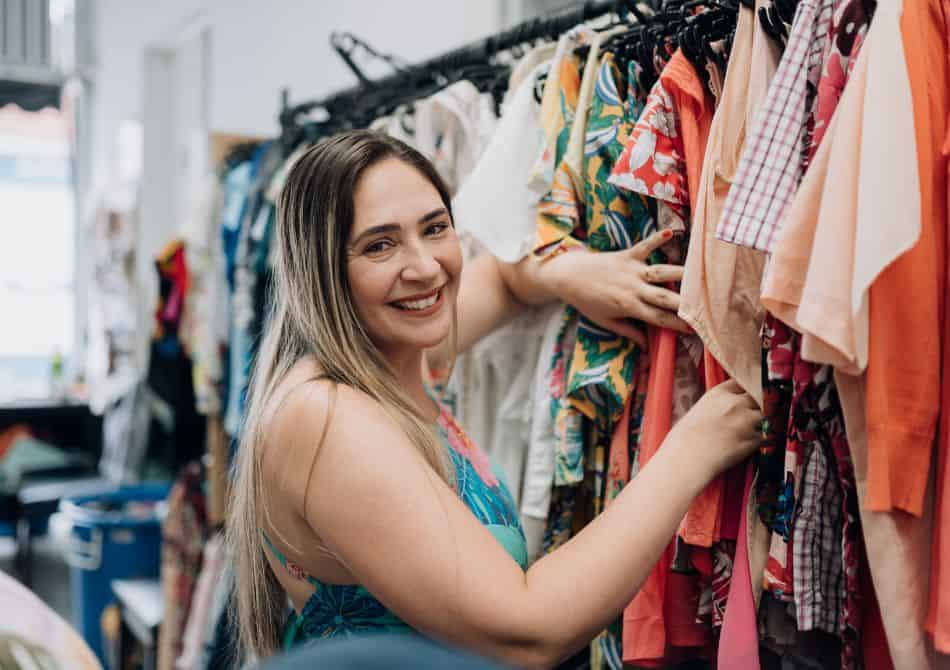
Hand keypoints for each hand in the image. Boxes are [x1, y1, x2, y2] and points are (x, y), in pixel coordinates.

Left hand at [545, 230, 691, 347]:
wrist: (568, 276)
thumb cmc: (586, 301)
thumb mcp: (606, 321)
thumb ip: (628, 332)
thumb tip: (646, 347)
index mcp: (629, 307)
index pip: (659, 318)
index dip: (677, 325)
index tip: (695, 329)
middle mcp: (633, 288)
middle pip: (665, 297)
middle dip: (686, 303)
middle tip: (707, 306)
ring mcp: (631, 270)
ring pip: (661, 272)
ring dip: (681, 273)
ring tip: (701, 276)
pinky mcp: (626, 255)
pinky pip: (644, 246)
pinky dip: (657, 239)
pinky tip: (673, 232)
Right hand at [666, 379, 760, 474]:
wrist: (687, 458)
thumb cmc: (684, 438)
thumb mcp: (698, 411)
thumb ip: (717, 406)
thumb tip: (728, 410)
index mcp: (719, 394)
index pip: (741, 383)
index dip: (744, 390)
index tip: (745, 397)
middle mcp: (735, 403)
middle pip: (758, 397)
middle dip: (756, 405)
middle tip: (750, 417)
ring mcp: (747, 420)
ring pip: (765, 416)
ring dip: (761, 423)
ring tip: (749, 432)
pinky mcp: (754, 439)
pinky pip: (766, 436)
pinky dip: (761, 440)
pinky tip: (748, 445)